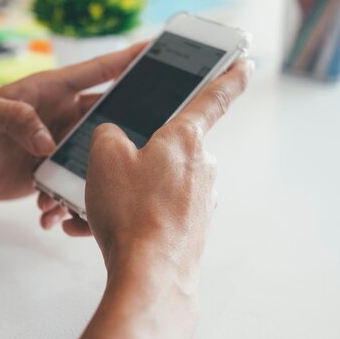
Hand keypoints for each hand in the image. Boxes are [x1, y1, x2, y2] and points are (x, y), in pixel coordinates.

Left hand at [0, 43, 145, 201]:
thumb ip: (10, 116)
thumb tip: (47, 141)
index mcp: (50, 92)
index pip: (96, 71)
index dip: (127, 59)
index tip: (156, 50)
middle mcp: (62, 115)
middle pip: (107, 114)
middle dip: (128, 124)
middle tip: (151, 137)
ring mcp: (61, 144)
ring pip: (96, 154)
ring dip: (93, 175)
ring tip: (75, 195)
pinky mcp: (55, 170)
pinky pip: (74, 182)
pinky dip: (67, 200)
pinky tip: (50, 214)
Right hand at [52, 60, 253, 277]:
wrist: (150, 275)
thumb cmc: (131, 212)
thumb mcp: (104, 159)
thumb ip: (108, 135)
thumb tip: (114, 137)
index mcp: (185, 140)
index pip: (212, 98)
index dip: (228, 77)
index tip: (245, 63)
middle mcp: (201, 168)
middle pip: (168, 150)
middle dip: (138, 160)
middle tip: (108, 175)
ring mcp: (200, 201)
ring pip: (157, 185)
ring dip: (127, 193)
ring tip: (95, 211)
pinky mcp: (193, 228)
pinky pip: (158, 211)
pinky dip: (133, 216)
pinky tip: (104, 229)